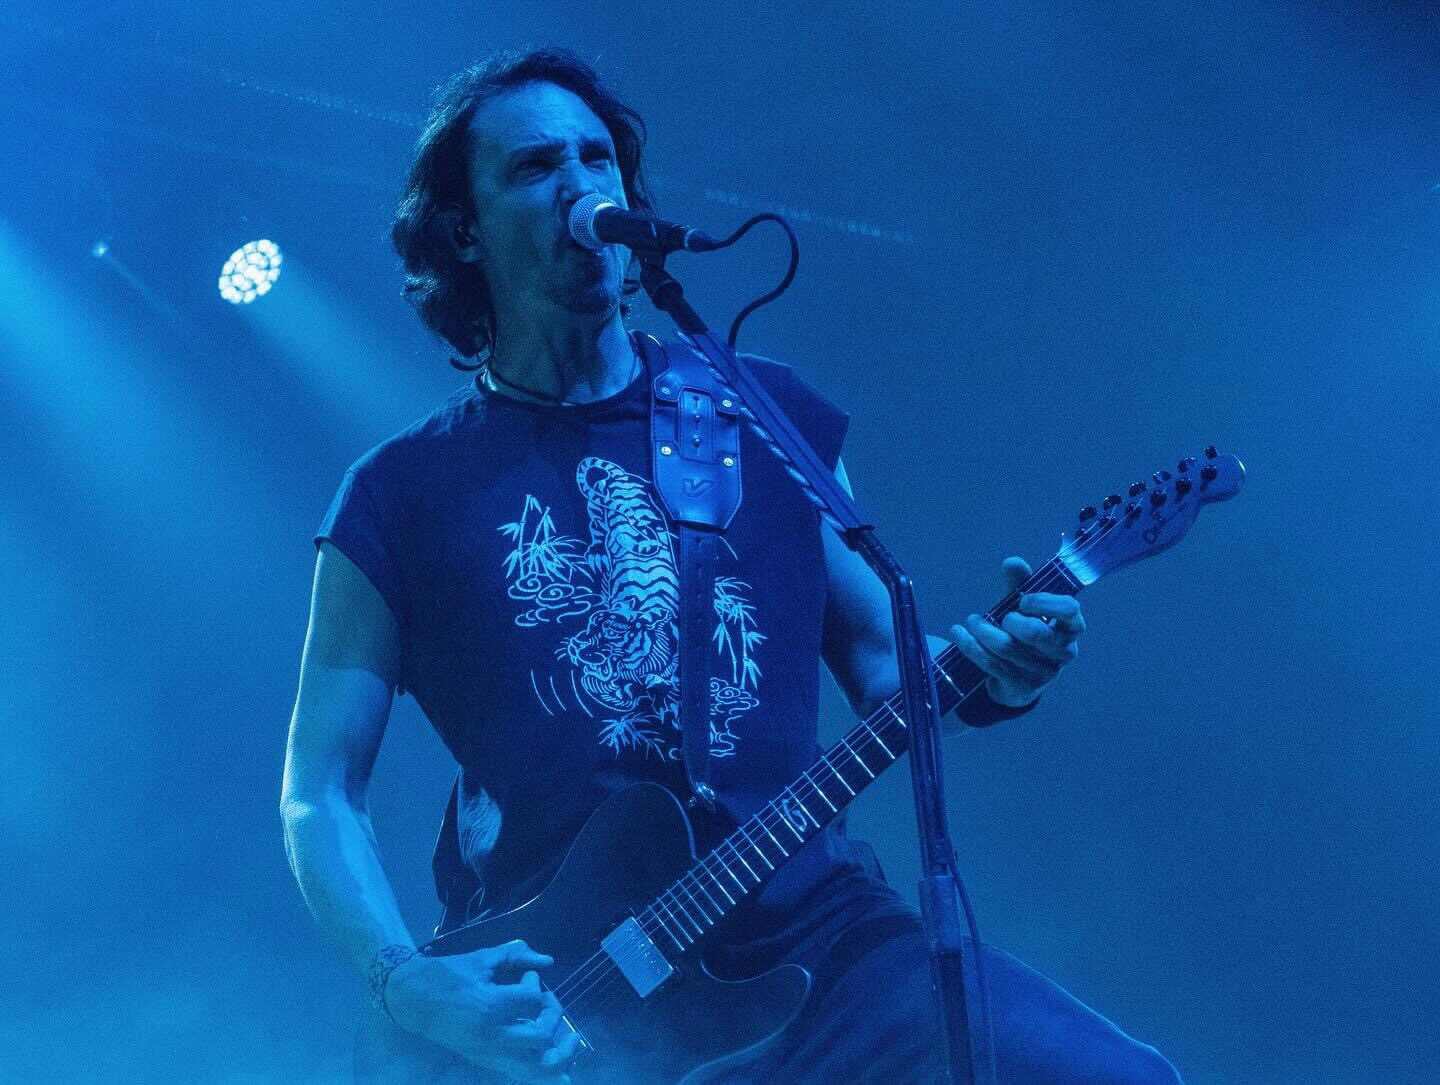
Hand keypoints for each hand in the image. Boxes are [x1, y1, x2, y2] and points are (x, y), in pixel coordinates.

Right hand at [384, 939, 582, 1083]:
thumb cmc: (447, 974)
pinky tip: (561, 1071)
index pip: (532, 999)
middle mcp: (493, 1034)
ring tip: (570, 1043)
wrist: (412, 999)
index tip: (528, 975)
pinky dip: (541, 1072)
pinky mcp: (484, 1060)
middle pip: (541, 1036)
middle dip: (553, 1017)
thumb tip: (547, 961)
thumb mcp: (482, 959)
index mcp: (490, 1005)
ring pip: (535, 1067)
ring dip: (557, 1055)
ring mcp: (488, 1052)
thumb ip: (515, 956)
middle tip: (548, 1003)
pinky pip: (519, 1073)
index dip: (536, 983)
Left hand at [948, 556, 1084, 707]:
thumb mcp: (1023, 609)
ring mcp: (1044, 673)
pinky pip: (992, 664)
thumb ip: (1020, 585)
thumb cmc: (1023, 633)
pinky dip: (971, 646)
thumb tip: (1012, 562)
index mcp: (1071, 628)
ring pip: (1007, 648)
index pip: (1069, 611)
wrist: (1015, 680)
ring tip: (970, 621)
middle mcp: (1063, 652)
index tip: (1023, 600)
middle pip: (1035, 633)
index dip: (1045, 603)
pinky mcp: (1021, 687)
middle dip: (1009, 620)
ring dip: (982, 631)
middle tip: (997, 616)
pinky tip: (958, 634)